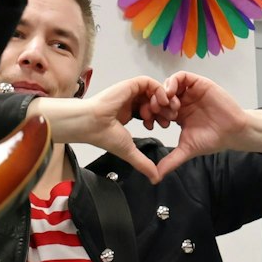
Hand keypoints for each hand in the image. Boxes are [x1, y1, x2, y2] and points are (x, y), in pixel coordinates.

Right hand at [34, 76, 166, 180]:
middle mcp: (129, 101)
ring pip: (153, 91)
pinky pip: (149, 82)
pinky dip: (159, 90)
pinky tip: (162, 101)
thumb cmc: (104, 135)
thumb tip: (155, 179)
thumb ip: (143, 163)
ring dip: (163, 101)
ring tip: (167, 112)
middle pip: (154, 101)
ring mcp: (129, 92)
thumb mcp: (129, 150)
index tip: (164, 126)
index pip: (150, 111)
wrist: (91, 123)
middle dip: (164, 110)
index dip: (159, 118)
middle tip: (169, 120)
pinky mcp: (130, 85)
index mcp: (127, 113)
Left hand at [150, 72, 261, 176]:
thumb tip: (155, 177)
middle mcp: (182, 101)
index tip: (150, 124)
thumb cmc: (212, 139)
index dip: (150, 115)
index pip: (156, 109)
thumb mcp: (187, 149)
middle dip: (154, 103)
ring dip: (162, 92)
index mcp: (177, 114)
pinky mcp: (199, 84)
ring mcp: (190, 92)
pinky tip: (171, 93)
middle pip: (160, 95)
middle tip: (155, 113)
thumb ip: (170, 161)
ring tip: (165, 104)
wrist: (233, 132)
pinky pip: (182, 76)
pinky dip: (173, 82)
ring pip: (168, 85)